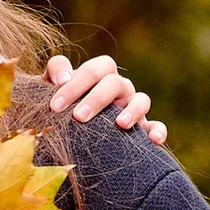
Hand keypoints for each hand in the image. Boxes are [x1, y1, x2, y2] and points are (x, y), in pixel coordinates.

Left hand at [45, 52, 164, 140]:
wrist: (69, 130)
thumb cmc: (61, 105)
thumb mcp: (52, 87)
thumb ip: (55, 73)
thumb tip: (61, 79)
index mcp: (100, 75)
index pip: (95, 69)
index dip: (75, 84)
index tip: (55, 105)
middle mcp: (119, 87)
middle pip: (115, 83)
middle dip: (96, 99)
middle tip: (78, 117)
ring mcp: (133, 107)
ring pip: (141, 100)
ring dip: (132, 110)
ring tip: (120, 124)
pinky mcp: (143, 128)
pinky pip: (156, 126)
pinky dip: (158, 131)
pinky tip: (154, 141)